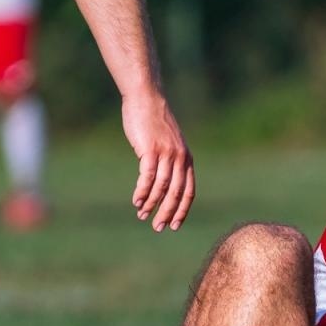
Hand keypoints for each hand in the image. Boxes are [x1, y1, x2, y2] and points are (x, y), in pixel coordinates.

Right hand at [123, 93, 192, 229]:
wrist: (146, 98)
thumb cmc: (154, 122)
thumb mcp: (168, 144)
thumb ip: (169, 161)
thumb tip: (163, 183)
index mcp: (187, 159)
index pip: (189, 191)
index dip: (182, 210)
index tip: (175, 225)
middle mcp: (180, 158)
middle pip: (176, 193)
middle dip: (167, 213)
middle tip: (158, 227)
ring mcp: (166, 154)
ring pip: (161, 187)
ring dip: (151, 204)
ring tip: (142, 215)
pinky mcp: (151, 150)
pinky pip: (147, 177)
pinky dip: (142, 192)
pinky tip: (136, 201)